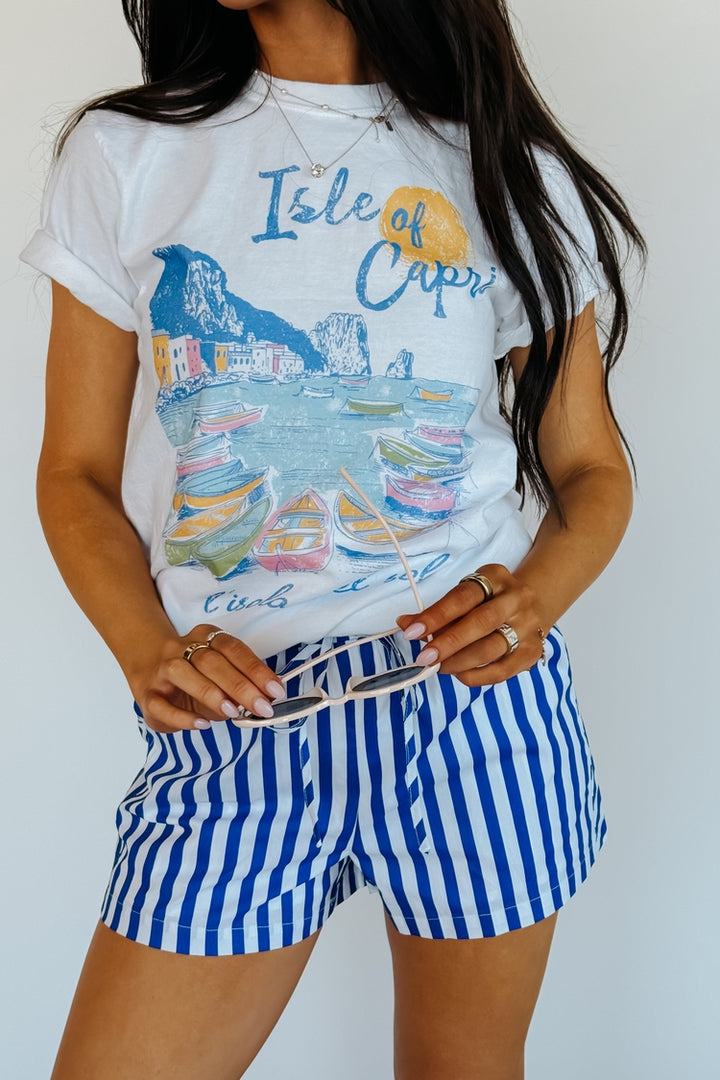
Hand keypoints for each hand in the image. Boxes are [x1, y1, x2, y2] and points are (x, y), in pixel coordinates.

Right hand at [129, 623, 285, 732]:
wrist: (148, 668)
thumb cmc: (194, 675)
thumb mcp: (219, 676)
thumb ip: (239, 686)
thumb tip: (265, 700)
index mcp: (205, 638)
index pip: (233, 649)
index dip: (256, 669)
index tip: (275, 690)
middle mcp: (181, 649)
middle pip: (211, 661)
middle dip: (240, 685)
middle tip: (262, 707)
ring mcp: (161, 671)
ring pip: (182, 673)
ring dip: (211, 693)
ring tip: (232, 712)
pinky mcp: (147, 695)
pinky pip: (160, 704)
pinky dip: (182, 716)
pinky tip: (201, 724)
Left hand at [396, 564, 545, 686]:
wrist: (534, 604)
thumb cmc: (489, 601)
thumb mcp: (466, 596)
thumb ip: (437, 612)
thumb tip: (406, 624)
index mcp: (496, 577)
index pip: (463, 597)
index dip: (436, 615)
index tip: (411, 631)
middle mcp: (517, 598)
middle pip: (481, 622)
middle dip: (449, 642)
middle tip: (425, 658)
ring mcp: (528, 625)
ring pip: (492, 647)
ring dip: (460, 661)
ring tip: (439, 667)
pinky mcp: (533, 651)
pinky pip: (503, 670)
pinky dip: (477, 676)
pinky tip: (460, 674)